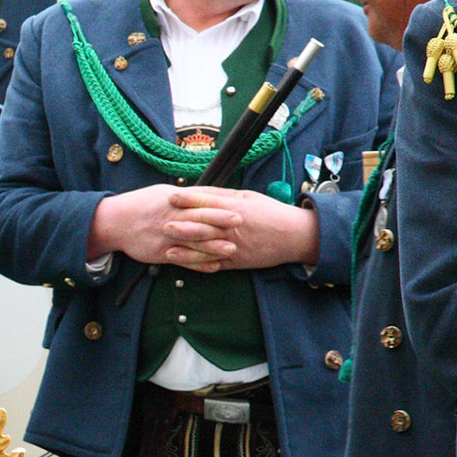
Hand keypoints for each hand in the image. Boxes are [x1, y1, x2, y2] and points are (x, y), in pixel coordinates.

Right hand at [89, 185, 241, 271]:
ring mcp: (166, 237)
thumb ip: (188, 196)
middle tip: (240, 224)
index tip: (238, 207)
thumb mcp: (164, 194)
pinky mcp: (161, 253)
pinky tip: (214, 267)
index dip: (219, 206)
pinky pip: (182, 260)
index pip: (200, 203)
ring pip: (193, 243)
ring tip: (231, 249)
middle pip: (199, 220)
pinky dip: (198, 265)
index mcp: (173, 202)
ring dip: (213, 246)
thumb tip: (212, 194)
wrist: (116, 222)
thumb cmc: (143, 205)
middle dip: (220, 222)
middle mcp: (171, 219)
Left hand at [169, 187, 321, 269]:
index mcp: (237, 208)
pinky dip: (199, 265)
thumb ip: (224, 196)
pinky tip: (185, 265)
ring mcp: (235, 246)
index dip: (189, 199)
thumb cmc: (270, 212)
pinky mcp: (237, 261)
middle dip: (182, 226)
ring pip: (207, 248)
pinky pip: (215, 263)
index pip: (209, 202)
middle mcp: (234, 227)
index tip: (172, 197)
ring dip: (186, 250)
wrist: (293, 236)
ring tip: (167, 249)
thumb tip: (200, 191)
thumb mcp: (248, 197)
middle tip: (162, 224)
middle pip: (205, 226)